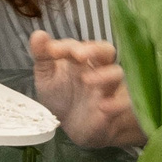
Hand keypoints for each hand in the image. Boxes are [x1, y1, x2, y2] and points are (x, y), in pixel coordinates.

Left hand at [29, 32, 142, 148]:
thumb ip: (43, 56)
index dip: (67, 46)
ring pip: (117, 74)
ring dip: (104, 75)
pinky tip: (103, 107)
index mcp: (82, 58)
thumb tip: (38, 34)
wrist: (70, 127)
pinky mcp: (115, 109)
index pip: (78, 45)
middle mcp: (99, 68)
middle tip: (79, 55)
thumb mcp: (47, 77)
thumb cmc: (60, 96)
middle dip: (94, 50)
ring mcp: (109, 88)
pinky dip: (116, 104)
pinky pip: (123, 103)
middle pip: (106, 50)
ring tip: (86, 80)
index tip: (52, 51)